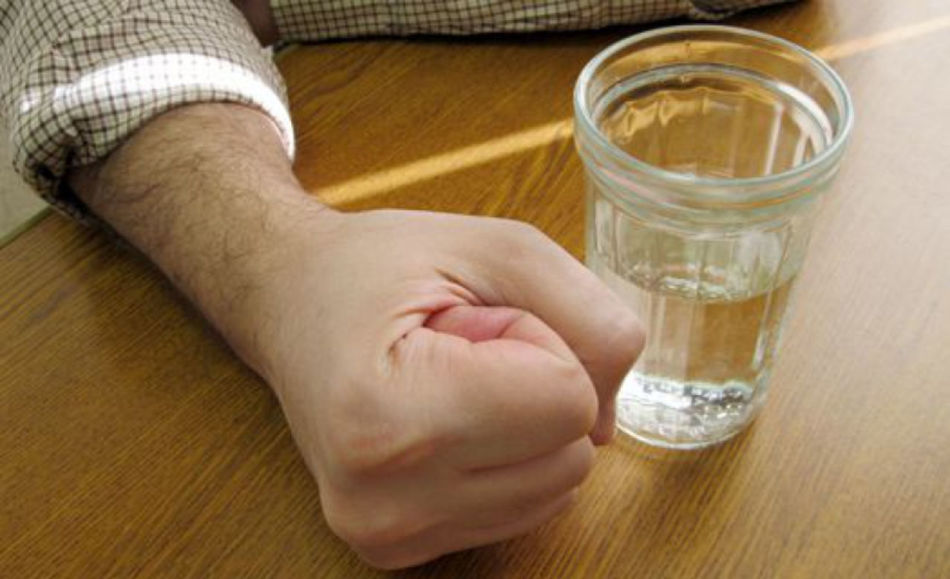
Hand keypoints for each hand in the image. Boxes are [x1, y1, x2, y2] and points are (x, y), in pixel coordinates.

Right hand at [70, 104, 642, 568]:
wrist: (289, 304)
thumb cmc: (378, 267)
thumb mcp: (498, 246)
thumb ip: (589, 312)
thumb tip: (610, 412)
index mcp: (387, 416)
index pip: (566, 401)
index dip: (538, 341)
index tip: (469, 319)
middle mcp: (381, 499)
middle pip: (570, 455)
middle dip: (535, 386)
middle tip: (459, 348)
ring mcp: (386, 535)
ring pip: (556, 488)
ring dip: (523, 424)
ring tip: (449, 379)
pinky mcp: (396, 551)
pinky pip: (523, 507)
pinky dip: (506, 458)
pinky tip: (445, 420)